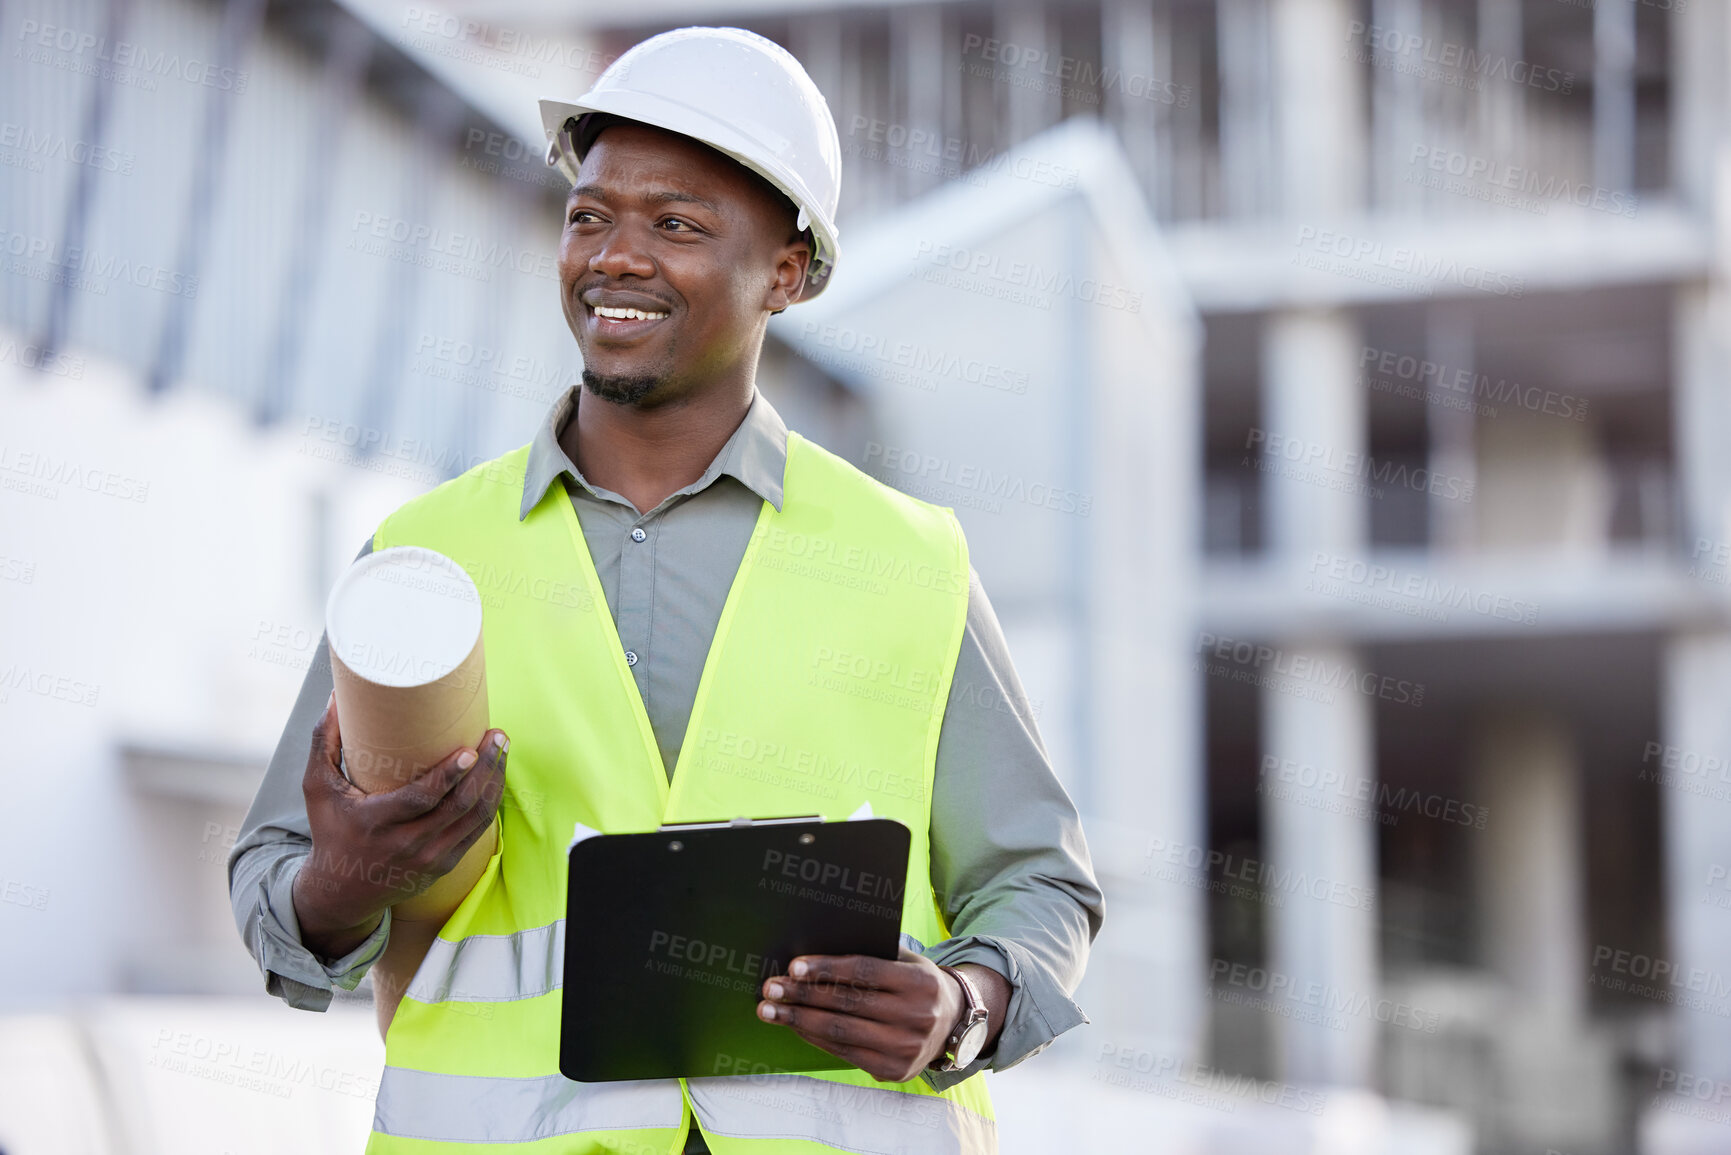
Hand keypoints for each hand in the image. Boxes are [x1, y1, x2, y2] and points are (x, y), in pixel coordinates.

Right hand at [292, 693, 508, 957]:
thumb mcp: (318, 789)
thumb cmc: (331, 830)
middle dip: (485, 768)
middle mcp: (407, 843)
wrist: (341, 892)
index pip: (420, 800)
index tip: (469, 751)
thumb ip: (324, 742)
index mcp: (376, 823)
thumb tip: (336, 697)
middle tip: (497, 735)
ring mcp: (430, 858)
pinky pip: (477, 831)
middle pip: (458, 805)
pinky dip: (491, 802)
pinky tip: (497, 777)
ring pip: (475, 818)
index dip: (448, 777)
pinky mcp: (444, 864)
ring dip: (495, 781)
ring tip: (502, 748)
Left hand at [756, 947, 975, 1082]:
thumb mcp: (907, 962)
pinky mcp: (893, 1071)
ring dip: (798, 1020)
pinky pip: (844, 1052)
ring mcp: (905, 1048)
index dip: (826, 969)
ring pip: (840, 1031)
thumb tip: (815, 955)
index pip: (864, 972)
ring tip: (770, 1009)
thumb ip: (872, 955)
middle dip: (802, 995)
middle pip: (846, 1003)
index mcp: (919, 982)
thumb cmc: (917, 984)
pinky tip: (795, 1025)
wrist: (952, 1025)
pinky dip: (814, 1037)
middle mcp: (916, 1017)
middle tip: (770, 988)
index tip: (793, 967)